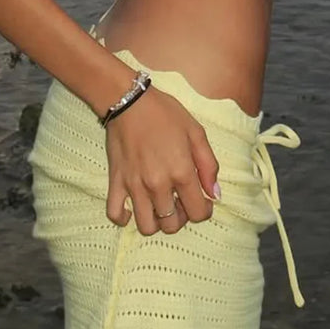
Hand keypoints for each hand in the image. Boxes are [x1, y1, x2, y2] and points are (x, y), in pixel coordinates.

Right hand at [104, 87, 219, 235]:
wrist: (129, 101)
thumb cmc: (165, 114)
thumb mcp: (196, 133)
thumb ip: (209, 165)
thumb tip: (214, 194)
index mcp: (181, 172)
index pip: (198, 214)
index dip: (204, 211)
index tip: (202, 200)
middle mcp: (158, 184)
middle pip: (172, 226)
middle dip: (180, 218)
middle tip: (179, 200)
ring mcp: (135, 186)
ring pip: (146, 227)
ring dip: (156, 221)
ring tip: (159, 205)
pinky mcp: (116, 182)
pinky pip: (115, 214)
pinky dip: (124, 217)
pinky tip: (133, 208)